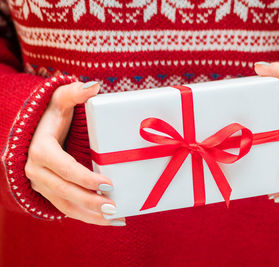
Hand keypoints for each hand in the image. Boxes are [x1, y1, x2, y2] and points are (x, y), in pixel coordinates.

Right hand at [25, 81, 125, 225]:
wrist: (34, 133)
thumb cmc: (51, 116)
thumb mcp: (59, 101)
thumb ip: (73, 93)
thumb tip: (94, 85)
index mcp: (41, 151)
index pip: (64, 169)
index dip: (84, 178)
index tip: (108, 184)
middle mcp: (37, 171)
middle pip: (65, 191)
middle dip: (90, 201)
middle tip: (115, 206)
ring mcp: (42, 185)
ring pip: (66, 205)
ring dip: (91, 215)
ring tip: (116, 218)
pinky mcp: (50, 192)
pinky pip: (67, 209)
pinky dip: (87, 217)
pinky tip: (108, 220)